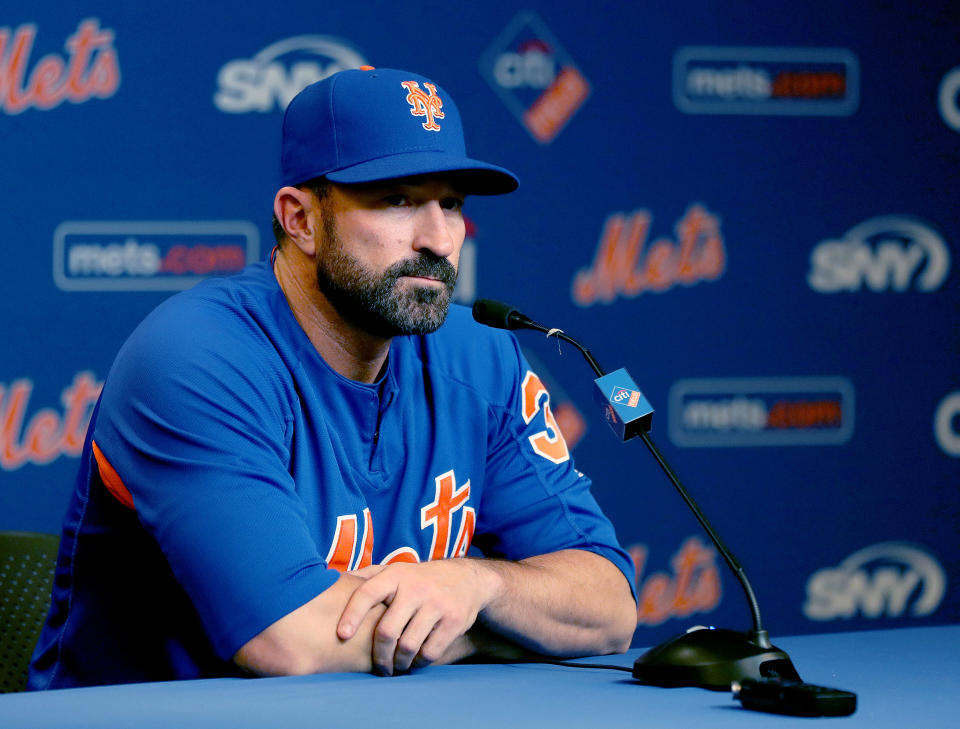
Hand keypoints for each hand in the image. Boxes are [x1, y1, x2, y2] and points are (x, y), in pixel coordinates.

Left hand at [337, 558, 499, 675]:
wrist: (468, 578)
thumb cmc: (421, 579)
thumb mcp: (397, 570)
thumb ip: (367, 576)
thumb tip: (329, 581)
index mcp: (396, 575)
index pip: (367, 593)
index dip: (352, 615)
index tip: (341, 635)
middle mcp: (416, 588)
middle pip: (387, 631)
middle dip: (379, 656)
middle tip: (379, 666)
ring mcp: (437, 604)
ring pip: (408, 646)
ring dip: (398, 663)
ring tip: (396, 667)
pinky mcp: (454, 621)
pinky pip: (430, 652)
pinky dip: (419, 663)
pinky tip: (415, 662)